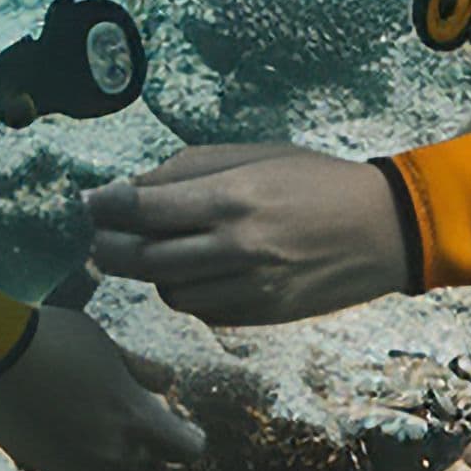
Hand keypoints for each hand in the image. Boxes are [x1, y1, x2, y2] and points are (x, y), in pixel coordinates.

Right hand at [0, 303, 206, 470]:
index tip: (189, 428)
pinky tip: (59, 414)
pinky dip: (75, 446)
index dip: (189, 439)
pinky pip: (73, 463)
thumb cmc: (56, 340)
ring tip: (89, 405)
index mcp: (134, 421)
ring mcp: (73, 465)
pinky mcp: (42, 468)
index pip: (184, 450)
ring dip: (109, 442)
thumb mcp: (108, 346)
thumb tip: (169, 382)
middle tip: (133, 409)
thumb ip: (143, 371)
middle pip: (146, 458)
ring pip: (107, 462)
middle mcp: (109, 453)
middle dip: (147, 439)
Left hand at [84, 143, 411, 326]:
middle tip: (99, 235)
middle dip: (109, 247)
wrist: (382, 230)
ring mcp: (249, 288)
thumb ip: (191, 169)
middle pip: (143, 259)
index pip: (144, 210)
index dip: (105, 208)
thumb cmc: (315, 180)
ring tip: (154, 249)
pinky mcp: (260, 316)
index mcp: (233, 198)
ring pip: (168, 291)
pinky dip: (187, 292)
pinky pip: (201, 310)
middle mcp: (236, 248)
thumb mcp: (256, 155)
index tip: (87, 203)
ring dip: (150, 272)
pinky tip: (195, 270)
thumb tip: (133, 188)